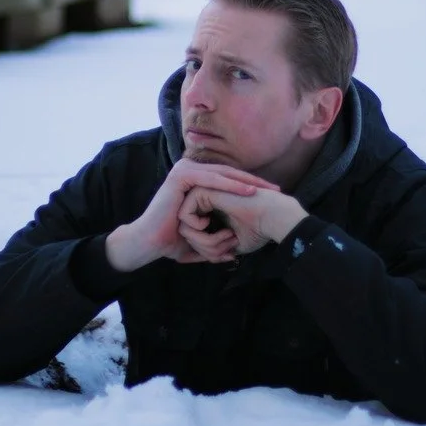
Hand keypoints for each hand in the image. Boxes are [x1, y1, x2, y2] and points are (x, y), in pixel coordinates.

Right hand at [105, 159, 278, 271]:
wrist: (149, 243)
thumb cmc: (172, 241)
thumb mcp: (200, 236)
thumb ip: (215, 238)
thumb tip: (233, 254)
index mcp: (196, 180)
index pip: (229, 180)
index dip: (251, 188)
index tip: (272, 197)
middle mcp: (190, 171)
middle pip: (229, 174)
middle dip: (254, 183)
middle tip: (277, 190)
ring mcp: (185, 171)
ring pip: (224, 174)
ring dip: (247, 182)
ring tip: (266, 190)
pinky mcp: (182, 176)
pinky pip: (212, 179)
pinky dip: (231, 186)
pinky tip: (248, 192)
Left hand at [178, 184, 307, 258]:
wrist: (271, 217)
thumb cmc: (258, 231)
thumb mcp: (230, 245)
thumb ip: (213, 249)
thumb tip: (193, 259)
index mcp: (214, 215)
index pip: (196, 240)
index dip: (208, 253)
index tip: (228, 255)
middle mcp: (207, 205)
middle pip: (188, 234)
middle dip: (205, 249)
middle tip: (227, 250)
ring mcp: (204, 196)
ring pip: (184, 226)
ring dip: (203, 241)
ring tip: (225, 238)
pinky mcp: (202, 190)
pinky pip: (184, 215)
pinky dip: (196, 227)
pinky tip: (214, 225)